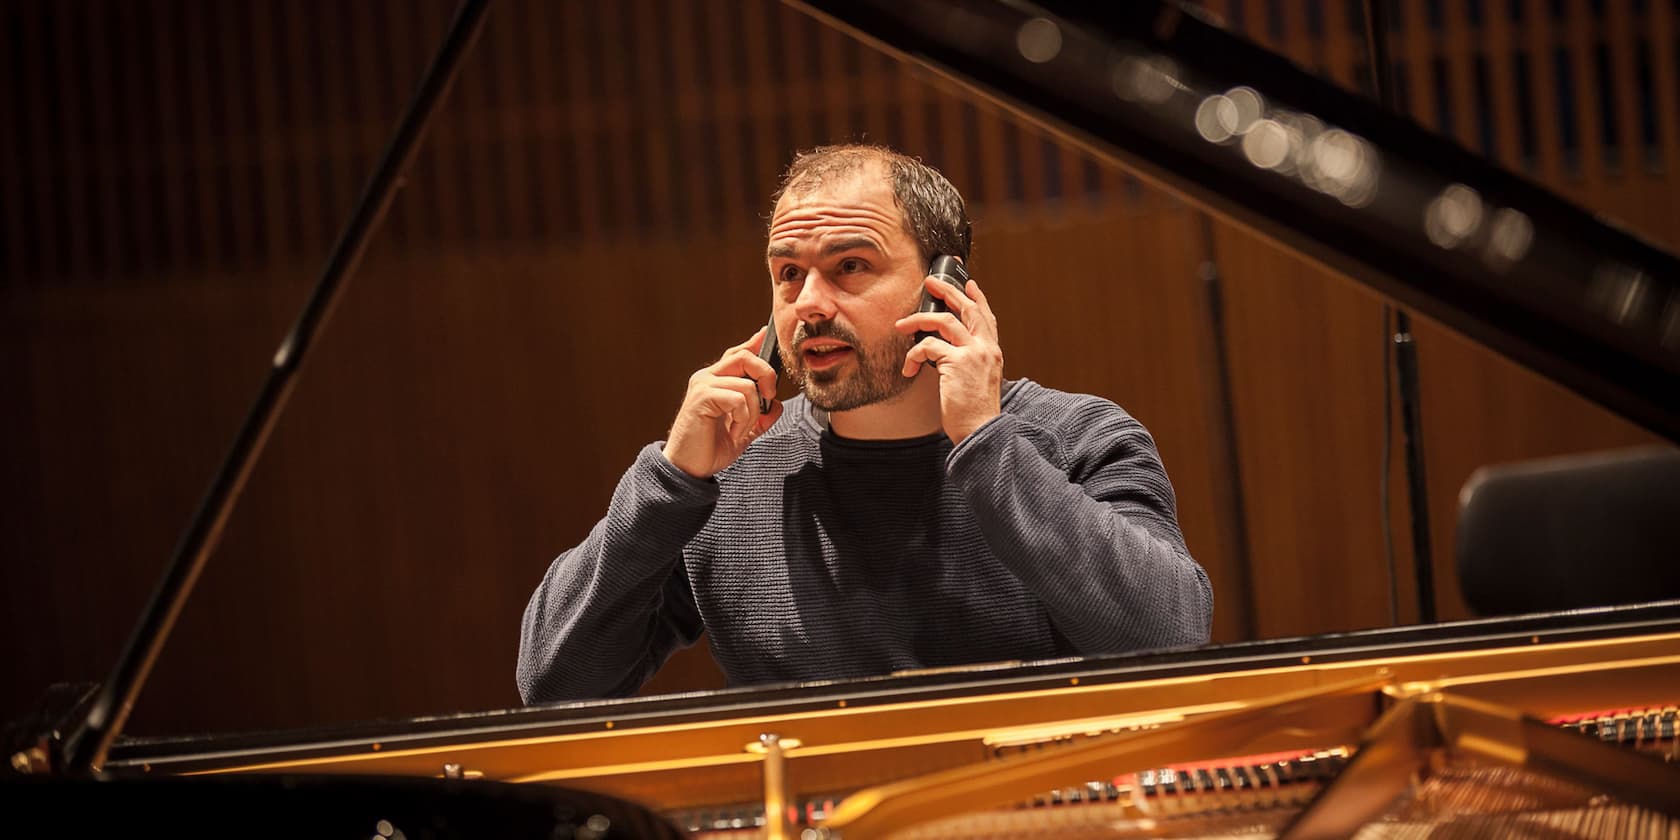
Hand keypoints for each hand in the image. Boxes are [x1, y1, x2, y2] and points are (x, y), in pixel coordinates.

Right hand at [662, 328, 782, 477]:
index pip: (737, 354)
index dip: (754, 343)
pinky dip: (744, 420)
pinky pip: (738, 400)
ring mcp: (703, 385)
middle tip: (769, 400)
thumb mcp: (744, 431)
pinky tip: (734, 433)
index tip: (766, 333)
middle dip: (767, 376)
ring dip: (754, 413)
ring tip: (742, 430)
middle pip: (745, 357)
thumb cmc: (711, 449)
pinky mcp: (701, 397)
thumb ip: (761, 416)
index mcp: (715, 381)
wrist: (689, 469)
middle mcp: (707, 377)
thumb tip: (777, 404)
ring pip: (747, 385)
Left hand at [896, 275, 1003, 445]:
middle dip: (947, 291)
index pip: (987, 317)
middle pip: (967, 308)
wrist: (980, 431)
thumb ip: (969, 362)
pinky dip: (913, 354)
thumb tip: (944, 350)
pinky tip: (908, 368)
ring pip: (944, 321)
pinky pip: (928, 346)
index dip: (978, 298)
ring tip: (902, 324)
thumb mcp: (978, 381)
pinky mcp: (957, 363)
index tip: (969, 284)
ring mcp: (974, 354)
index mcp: (993, 352)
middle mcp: (987, 348)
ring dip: (918, 320)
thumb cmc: (975, 413)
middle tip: (931, 282)